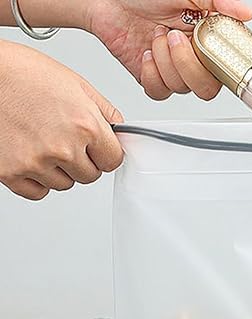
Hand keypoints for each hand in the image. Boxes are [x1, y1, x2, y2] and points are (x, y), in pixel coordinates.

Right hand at [0, 41, 123, 199]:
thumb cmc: (22, 73)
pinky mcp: (12, 173)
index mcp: (85, 126)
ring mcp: (36, 164)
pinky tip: (31, 155)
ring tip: (44, 141)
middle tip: (66, 139)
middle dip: (84, 161)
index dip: (106, 153)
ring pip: (65, 184)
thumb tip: (119, 131)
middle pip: (91, 175)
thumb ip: (104, 111)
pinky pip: (39, 192)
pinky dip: (38, 180)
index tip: (98, 147)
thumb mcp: (75, 84)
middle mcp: (63, 149)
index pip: (114, 161)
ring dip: (60, 170)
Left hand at [87, 0, 251, 99]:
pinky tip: (148, 53)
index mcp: (208, 39)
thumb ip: (218, 2)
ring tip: (157, 36)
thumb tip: (246, 13)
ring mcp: (173, 69)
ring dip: (166, 62)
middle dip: (188, 66)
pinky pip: (159, 92)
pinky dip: (152, 74)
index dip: (220, 66)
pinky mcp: (153, 77)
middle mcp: (193, 58)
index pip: (226, 69)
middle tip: (174, 37)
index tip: (207, 49)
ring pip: (181, 88)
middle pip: (207, 88)